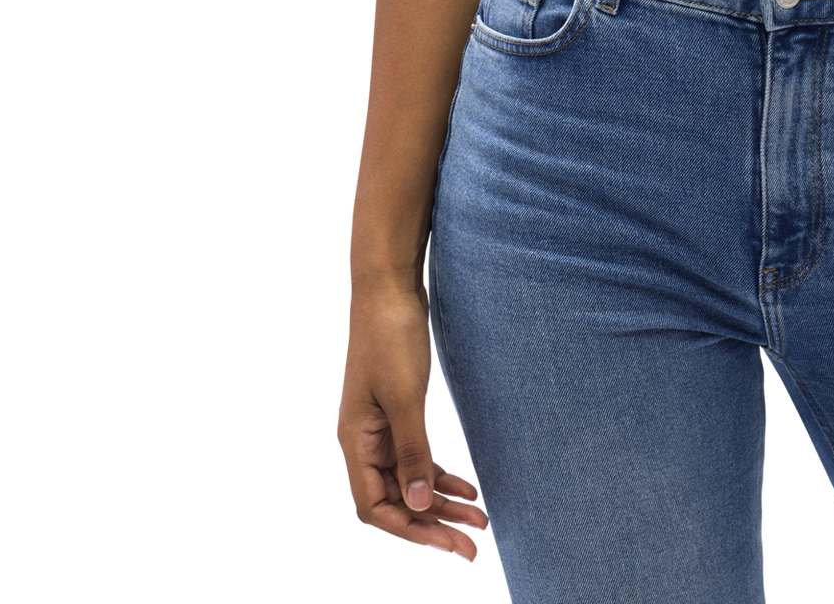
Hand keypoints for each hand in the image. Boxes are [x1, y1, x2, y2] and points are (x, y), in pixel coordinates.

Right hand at [336, 281, 488, 564]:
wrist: (389, 285)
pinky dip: (443, 475)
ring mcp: (379, 429)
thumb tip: (420, 502)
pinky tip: (470, 488)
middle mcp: (361, 443)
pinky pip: (418, 458)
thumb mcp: (404, 395)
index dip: (410, 531)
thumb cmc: (390, 335)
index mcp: (353, 443)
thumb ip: (411, 450)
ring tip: (481, 522)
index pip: (375, 509)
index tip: (448, 545)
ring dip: (443, 503)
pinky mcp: (397, 413)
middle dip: (433, 526)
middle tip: (473, 549)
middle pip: (395, 501)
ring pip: (410, 482)